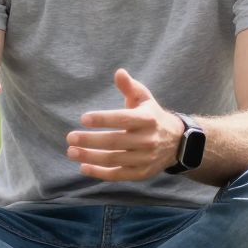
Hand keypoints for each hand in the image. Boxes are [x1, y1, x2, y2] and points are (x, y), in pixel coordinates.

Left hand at [67, 68, 186, 182]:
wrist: (176, 142)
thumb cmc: (151, 116)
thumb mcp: (144, 99)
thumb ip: (129, 87)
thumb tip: (119, 72)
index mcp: (147, 119)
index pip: (123, 119)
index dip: (103, 119)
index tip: (83, 118)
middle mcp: (147, 140)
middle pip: (115, 141)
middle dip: (90, 140)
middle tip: (70, 137)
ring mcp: (144, 158)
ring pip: (114, 159)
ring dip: (90, 157)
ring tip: (72, 152)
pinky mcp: (141, 173)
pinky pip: (118, 175)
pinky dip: (100, 173)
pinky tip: (84, 167)